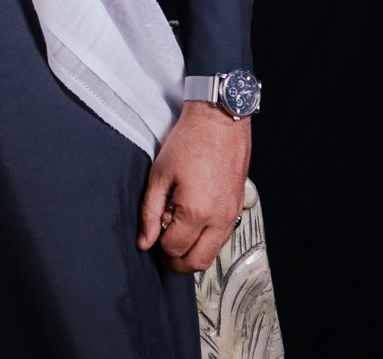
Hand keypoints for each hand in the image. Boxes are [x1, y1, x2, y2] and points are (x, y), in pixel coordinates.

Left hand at [136, 99, 250, 272]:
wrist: (219, 120)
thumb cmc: (190, 141)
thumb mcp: (160, 175)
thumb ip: (150, 212)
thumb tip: (144, 241)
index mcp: (197, 211)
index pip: (174, 248)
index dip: (158, 245)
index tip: (151, 234)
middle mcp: (219, 218)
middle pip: (197, 262)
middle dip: (176, 262)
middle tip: (161, 248)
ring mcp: (232, 214)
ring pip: (213, 254)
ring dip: (193, 251)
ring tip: (176, 231)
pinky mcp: (238, 207)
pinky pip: (222, 237)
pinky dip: (207, 239)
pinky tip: (193, 221)